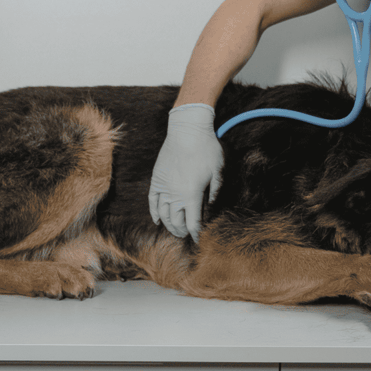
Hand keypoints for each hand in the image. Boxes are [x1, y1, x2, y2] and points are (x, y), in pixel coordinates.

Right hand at [149, 104, 223, 240]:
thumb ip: (215, 192)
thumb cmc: (206, 149)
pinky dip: (154, 213)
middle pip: (176, 222)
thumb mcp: (218, 171)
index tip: (200, 240)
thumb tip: (211, 207)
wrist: (187, 130)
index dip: (196, 234)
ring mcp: (163, 187)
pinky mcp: (156, 179)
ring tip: (175, 230)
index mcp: (192, 195)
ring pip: (163, 214)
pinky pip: (152, 201)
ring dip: (169, 225)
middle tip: (188, 235)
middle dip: (182, 232)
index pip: (193, 223)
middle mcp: (175, 194)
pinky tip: (157, 220)